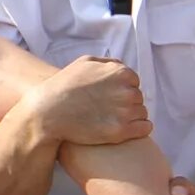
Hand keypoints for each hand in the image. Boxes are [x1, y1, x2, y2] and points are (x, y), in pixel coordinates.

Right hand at [30, 56, 150, 147]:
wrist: (49, 112)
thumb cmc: (64, 86)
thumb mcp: (85, 62)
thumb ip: (108, 63)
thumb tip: (122, 67)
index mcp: (121, 73)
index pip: (134, 82)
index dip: (121, 90)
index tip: (108, 97)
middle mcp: (127, 91)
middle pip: (138, 98)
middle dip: (126, 103)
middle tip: (107, 110)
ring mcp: (125, 112)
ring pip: (141, 113)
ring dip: (131, 117)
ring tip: (111, 120)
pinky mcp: (121, 131)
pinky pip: (145, 128)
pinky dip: (139, 129)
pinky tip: (124, 130)